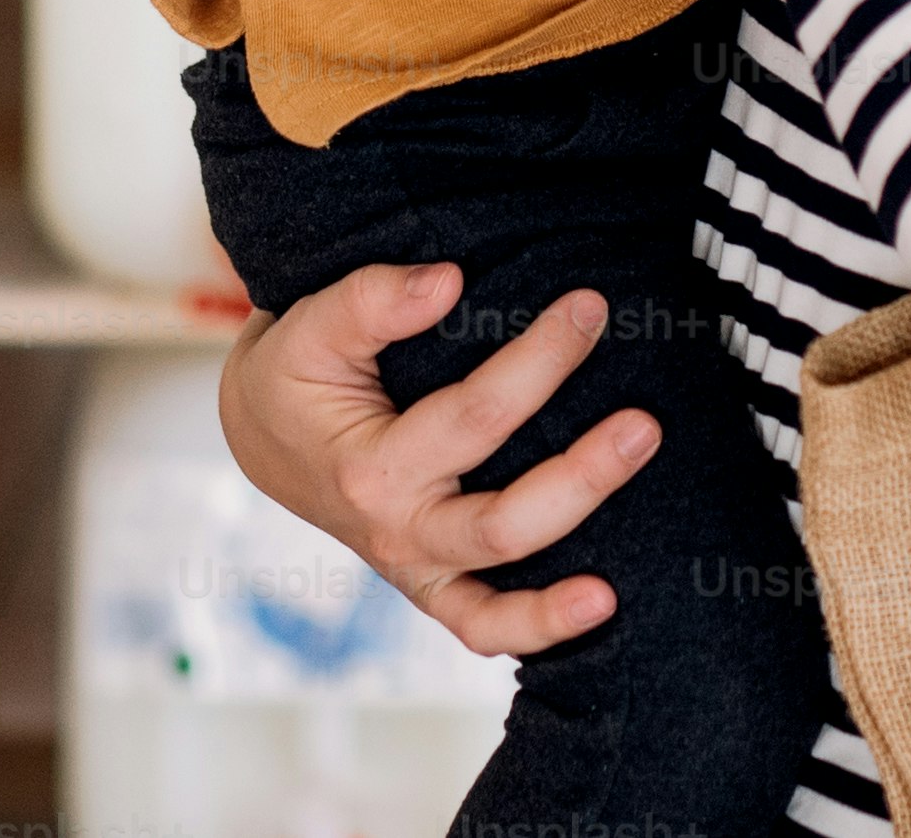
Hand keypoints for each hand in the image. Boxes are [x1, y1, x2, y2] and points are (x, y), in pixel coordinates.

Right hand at [215, 261, 663, 656]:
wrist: (265, 432)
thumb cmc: (296, 371)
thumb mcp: (310, 326)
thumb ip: (371, 300)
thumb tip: (449, 281)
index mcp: (367, 470)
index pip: (474, 418)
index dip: (540, 362)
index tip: (588, 307)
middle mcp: (396, 534)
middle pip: (502, 525)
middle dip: (582, 476)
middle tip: (645, 423)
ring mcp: (418, 570)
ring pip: (500, 599)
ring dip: (574, 568)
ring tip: (637, 531)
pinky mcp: (434, 586)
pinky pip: (484, 628)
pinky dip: (539, 629)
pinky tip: (603, 603)